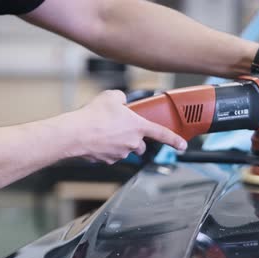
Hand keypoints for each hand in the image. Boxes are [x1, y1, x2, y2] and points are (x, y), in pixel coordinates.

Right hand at [66, 90, 186, 163]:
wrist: (75, 133)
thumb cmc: (93, 116)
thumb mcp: (111, 96)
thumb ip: (121, 97)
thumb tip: (121, 100)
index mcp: (138, 127)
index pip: (162, 134)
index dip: (175, 140)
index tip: (182, 145)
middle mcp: (132, 142)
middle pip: (140, 145)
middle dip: (135, 139)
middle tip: (122, 129)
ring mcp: (120, 153)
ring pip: (124, 149)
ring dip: (118, 142)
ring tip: (103, 130)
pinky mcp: (107, 160)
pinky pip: (110, 154)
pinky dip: (105, 148)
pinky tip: (96, 139)